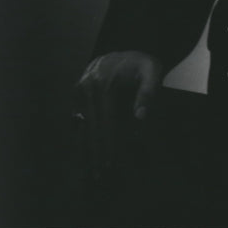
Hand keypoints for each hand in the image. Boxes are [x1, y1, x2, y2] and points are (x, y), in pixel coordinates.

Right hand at [73, 50, 161, 179]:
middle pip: (91, 128)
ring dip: (83, 149)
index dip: (107, 145)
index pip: (106, 122)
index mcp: (105, 84)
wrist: (123, 52)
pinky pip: (77, 120)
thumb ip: (148, 92)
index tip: (110, 164)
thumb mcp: (152, 71)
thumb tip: (140, 116)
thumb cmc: (141, 64)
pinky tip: (83, 154)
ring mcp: (79, 90)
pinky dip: (80, 138)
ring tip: (87, 171)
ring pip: (81, 126)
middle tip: (98, 176)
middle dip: (94, 153)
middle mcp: (87, 88)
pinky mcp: (76, 94)